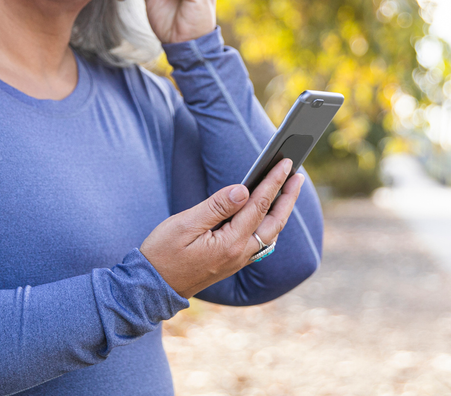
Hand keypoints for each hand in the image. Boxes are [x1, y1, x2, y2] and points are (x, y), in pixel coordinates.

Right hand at [140, 158, 304, 297]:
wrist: (152, 288)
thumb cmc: (162, 253)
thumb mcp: (185, 225)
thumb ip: (216, 207)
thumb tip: (244, 190)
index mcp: (230, 243)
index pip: (258, 205)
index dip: (273, 181)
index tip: (285, 163)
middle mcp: (240, 254)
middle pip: (274, 221)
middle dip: (288, 197)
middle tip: (299, 175)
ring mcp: (238, 261)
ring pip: (270, 233)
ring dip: (282, 211)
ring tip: (289, 190)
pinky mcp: (232, 263)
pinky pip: (261, 242)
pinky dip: (270, 225)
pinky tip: (270, 215)